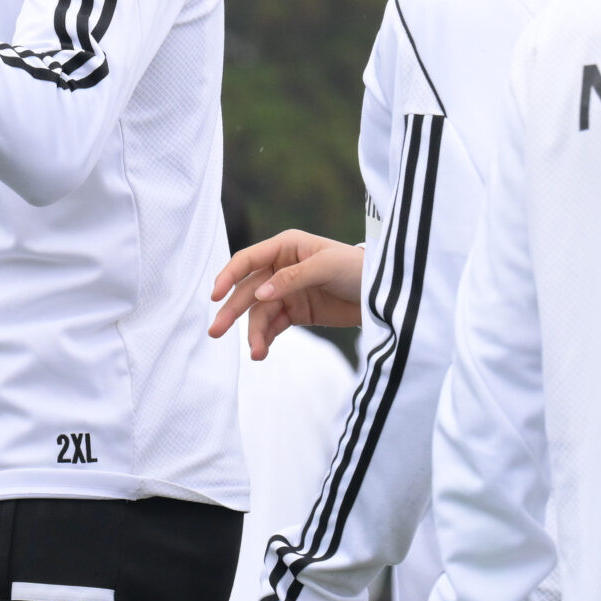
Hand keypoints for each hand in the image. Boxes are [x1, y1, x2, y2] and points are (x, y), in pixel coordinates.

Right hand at [211, 231, 362, 357]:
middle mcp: (281, 268)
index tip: (214, 296)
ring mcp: (287, 292)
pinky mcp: (297, 312)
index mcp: (285, 247)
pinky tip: (262, 352)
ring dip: (255, 332)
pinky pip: (274, 326)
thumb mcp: (326, 266)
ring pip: (260, 313)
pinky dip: (266, 339)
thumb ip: (291, 279)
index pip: (248, 260)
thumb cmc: (358, 268)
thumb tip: (260, 295)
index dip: (228, 276)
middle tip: (216, 331)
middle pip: (249, 290)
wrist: (386, 295)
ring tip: (256, 353)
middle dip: (233, 311)